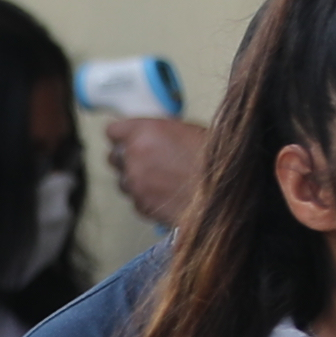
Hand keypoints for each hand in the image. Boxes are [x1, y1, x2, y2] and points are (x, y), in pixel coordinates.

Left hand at [105, 114, 209, 232]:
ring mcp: (135, 183)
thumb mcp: (187, 131)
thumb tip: (153, 137)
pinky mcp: (141, 205)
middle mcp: (133, 157)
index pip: (113, 131)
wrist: (222, 193)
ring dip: (136, 179)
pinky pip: (135, 199)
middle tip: (145, 158)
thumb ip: (160, 133)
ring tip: (159, 178)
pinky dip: (145, 197)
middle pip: (114, 157)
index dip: (122, 135)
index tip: (126, 138)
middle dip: (127, 157)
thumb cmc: (213, 160)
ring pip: (123, 180)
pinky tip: (164, 193)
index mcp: (143, 132)